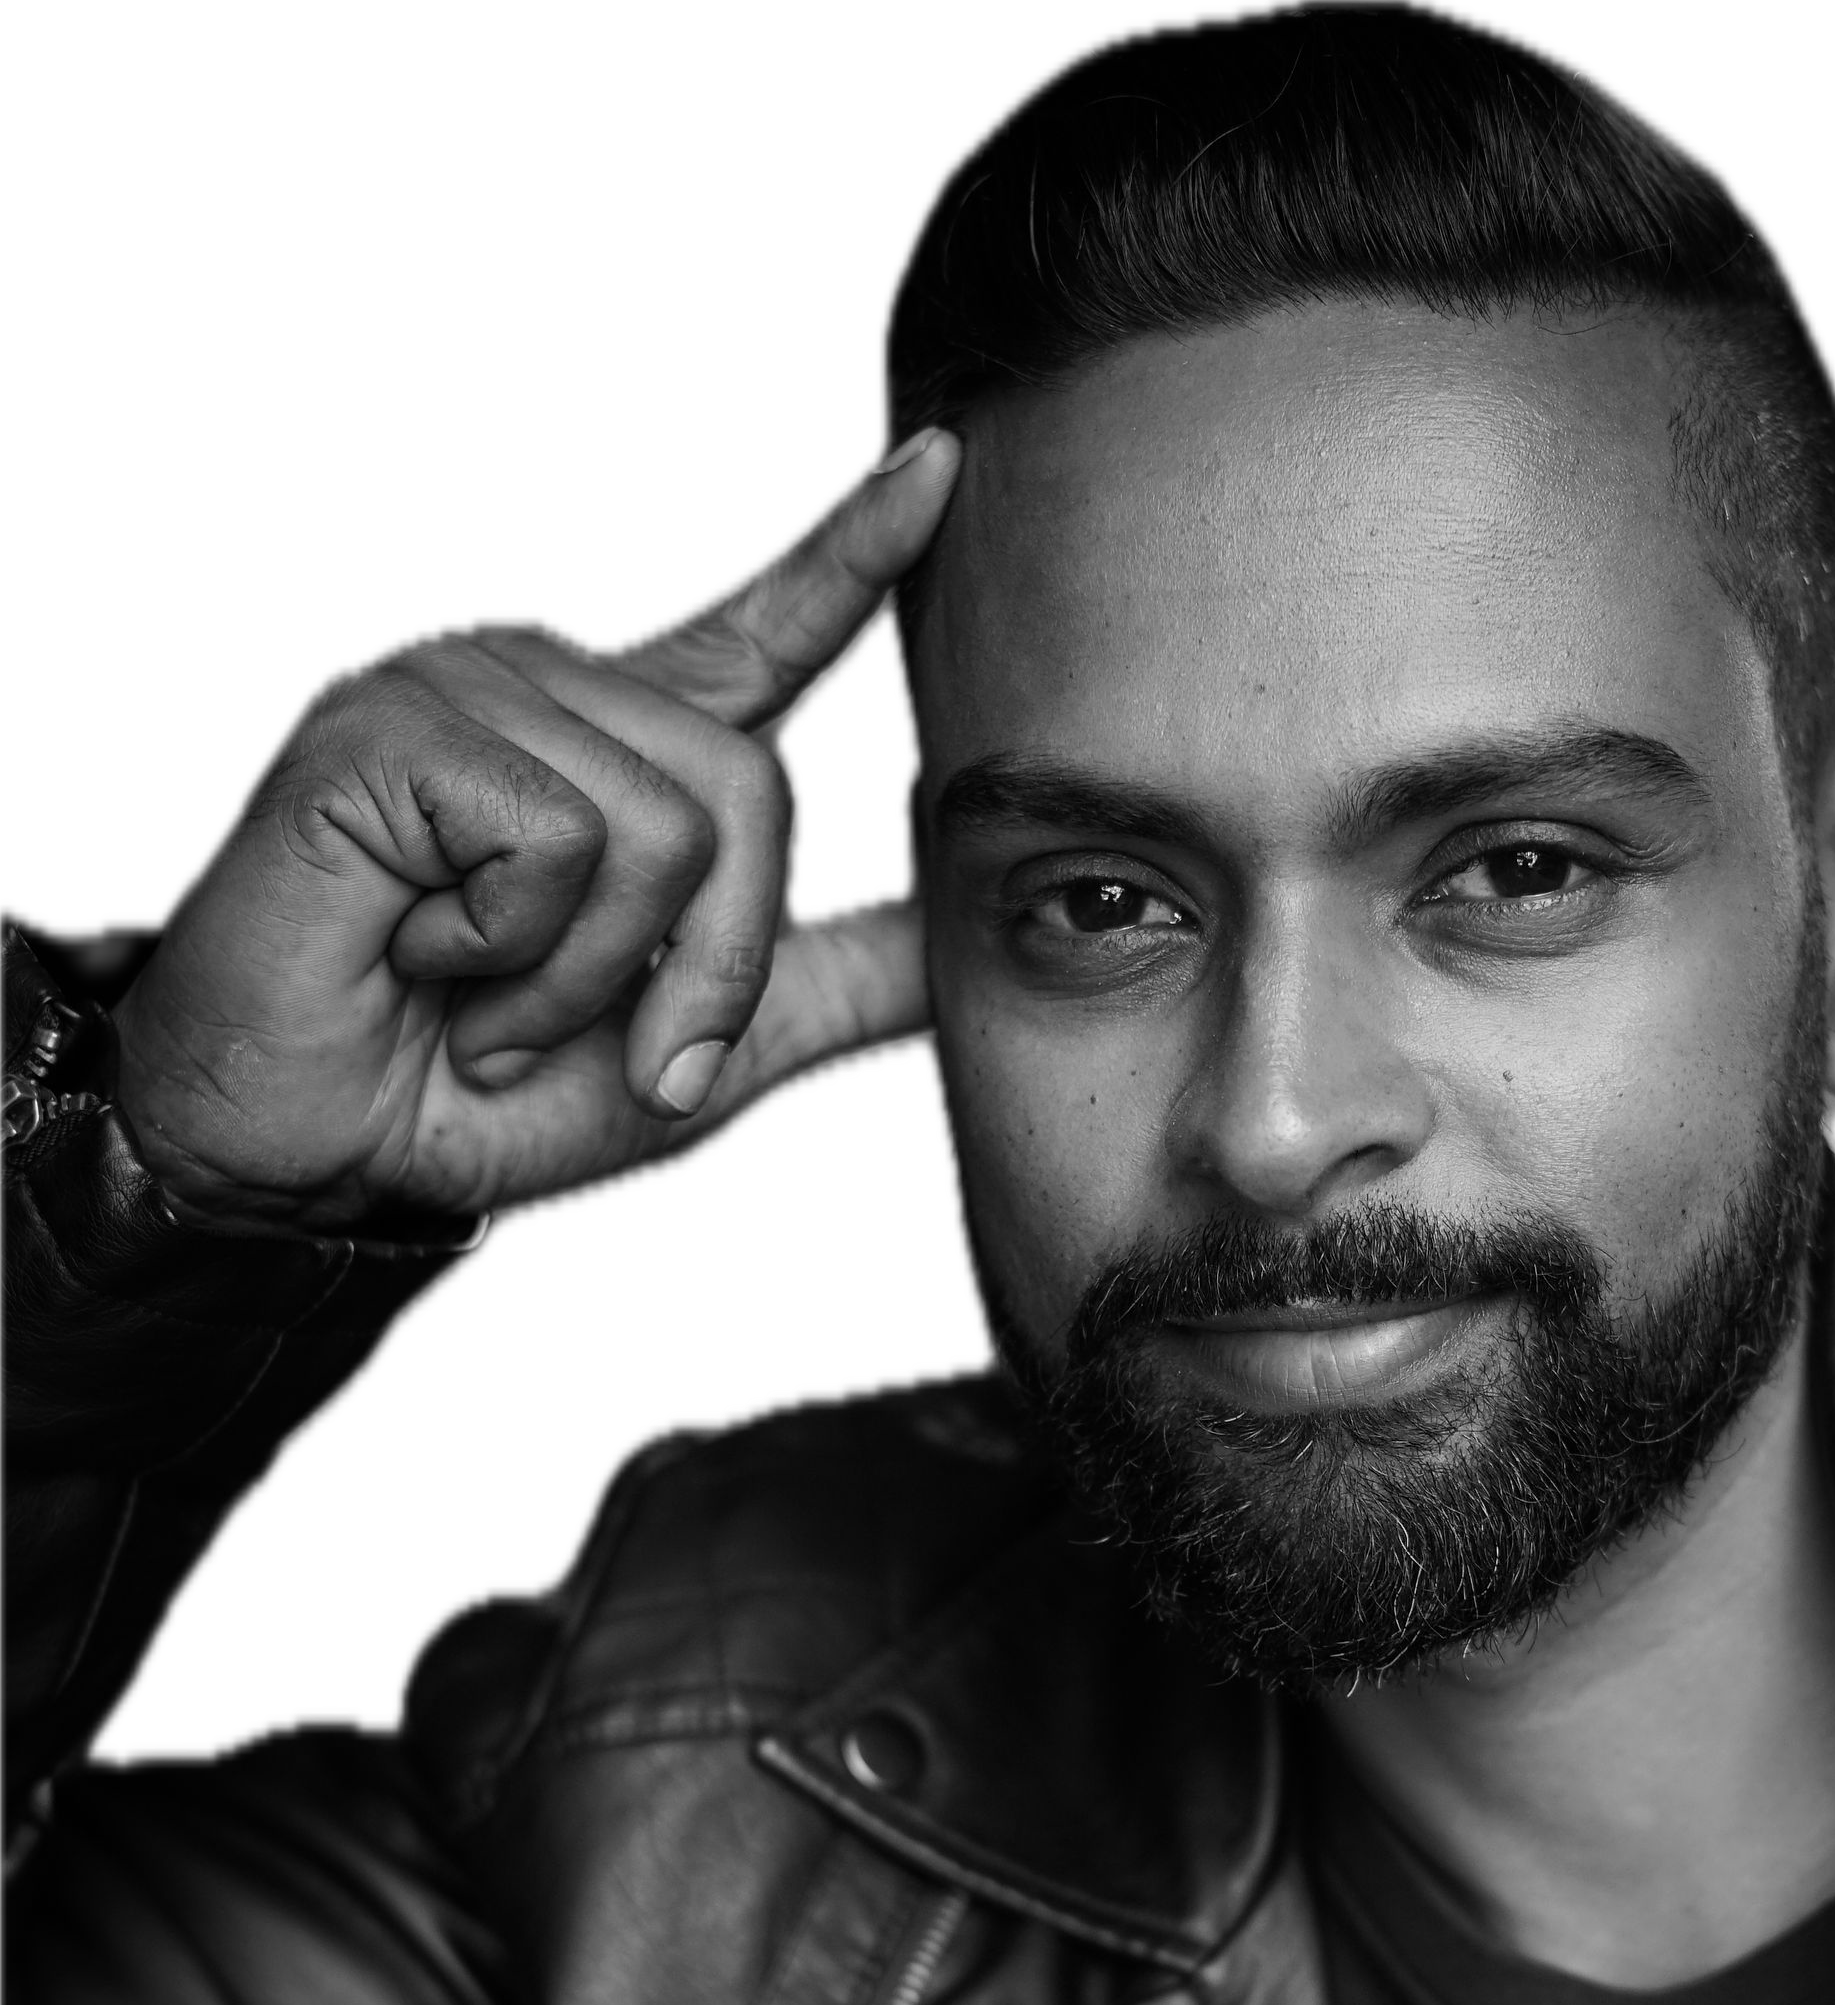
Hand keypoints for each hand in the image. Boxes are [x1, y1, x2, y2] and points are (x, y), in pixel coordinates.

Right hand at [111, 432, 960, 1233]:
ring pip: (663, 825)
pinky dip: (509, 953)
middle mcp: (548, 685)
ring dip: (588, 980)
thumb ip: (827, 981)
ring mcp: (460, 686)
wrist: (317, 1155)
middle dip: (709, 966)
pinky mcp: (389, 726)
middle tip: (614, 1050)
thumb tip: (964, 934)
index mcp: (622, 742)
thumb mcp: (701, 1052)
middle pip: (752, 789)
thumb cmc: (478, 1094)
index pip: (757, 632)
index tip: (942, 465)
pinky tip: (421, 957)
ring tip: (486, 1005)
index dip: (847, 553)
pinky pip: (556, 842)